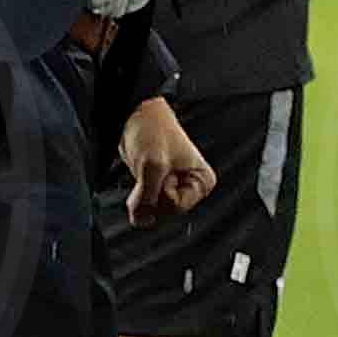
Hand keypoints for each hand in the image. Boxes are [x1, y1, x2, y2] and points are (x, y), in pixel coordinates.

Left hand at [119, 95, 213, 222]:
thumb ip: (147, 199)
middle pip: (165, 212)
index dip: (163, 191)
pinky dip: (138, 195)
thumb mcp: (152, 166)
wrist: (135, 115)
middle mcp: (190, 187)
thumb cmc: (153, 131)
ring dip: (143, 194)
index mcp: (202, 182)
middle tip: (153, 170)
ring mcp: (173, 188)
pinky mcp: (157, 187)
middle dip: (152, 194)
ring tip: (147, 170)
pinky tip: (141, 178)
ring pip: (154, 210)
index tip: (163, 172)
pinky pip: (145, 204)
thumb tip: (141, 221)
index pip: (177, 207)